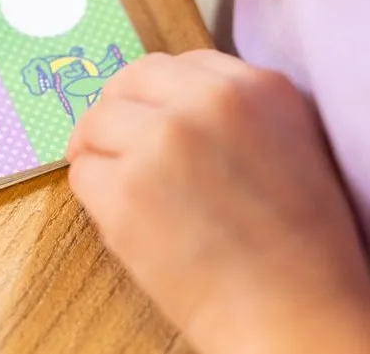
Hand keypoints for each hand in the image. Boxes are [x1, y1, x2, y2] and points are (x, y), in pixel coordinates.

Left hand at [67, 51, 369, 353]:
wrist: (295, 315)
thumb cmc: (295, 240)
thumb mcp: (284, 141)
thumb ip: (230, 105)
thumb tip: (162, 96)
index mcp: (253, 86)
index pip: (175, 63)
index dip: (153, 92)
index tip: (145, 113)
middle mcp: (206, 103)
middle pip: (126, 82)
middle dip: (115, 110)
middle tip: (113, 140)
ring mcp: (162, 143)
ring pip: (95, 123)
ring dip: (97, 151)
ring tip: (119, 184)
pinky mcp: (126, 192)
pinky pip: (82, 172)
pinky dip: (93, 191)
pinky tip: (121, 215)